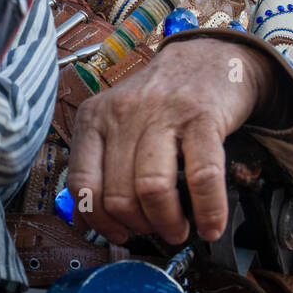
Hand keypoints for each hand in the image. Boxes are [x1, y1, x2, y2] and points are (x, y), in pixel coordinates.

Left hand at [69, 38, 278, 245]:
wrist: (207, 58)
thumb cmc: (158, 101)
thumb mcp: (116, 122)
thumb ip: (98, 165)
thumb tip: (83, 221)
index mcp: (94, 117)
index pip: (82, 184)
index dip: (98, 220)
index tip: (118, 233)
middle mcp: (123, 114)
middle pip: (118, 195)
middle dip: (138, 227)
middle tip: (155, 232)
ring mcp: (163, 114)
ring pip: (152, 189)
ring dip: (167, 223)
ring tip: (179, 231)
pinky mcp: (203, 117)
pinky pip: (202, 176)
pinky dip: (208, 211)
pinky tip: (210, 226)